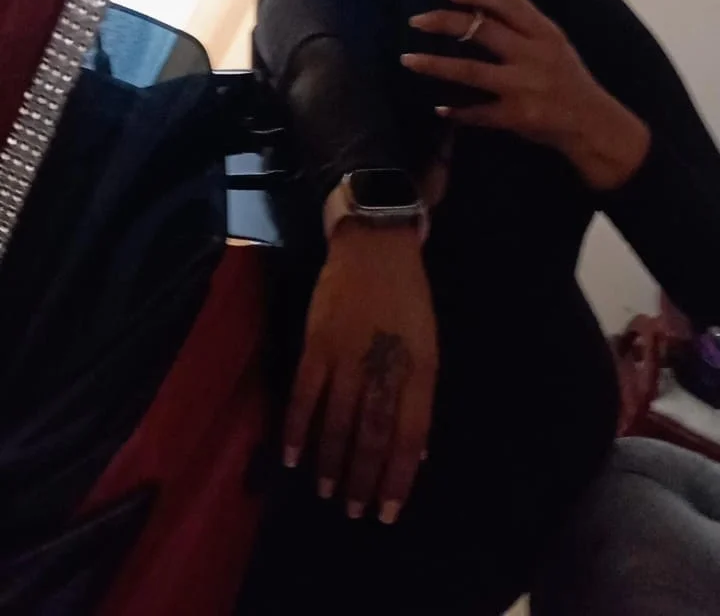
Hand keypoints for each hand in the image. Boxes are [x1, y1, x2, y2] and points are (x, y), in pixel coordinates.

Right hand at [283, 220, 437, 524]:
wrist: (376, 246)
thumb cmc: (409, 299)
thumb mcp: (429, 348)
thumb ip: (420, 399)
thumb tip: (416, 453)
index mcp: (420, 369)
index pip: (410, 437)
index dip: (399, 478)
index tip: (388, 513)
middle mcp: (384, 367)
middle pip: (373, 435)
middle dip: (363, 479)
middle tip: (354, 513)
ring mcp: (347, 355)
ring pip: (338, 422)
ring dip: (331, 462)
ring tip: (327, 493)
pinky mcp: (317, 343)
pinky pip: (304, 394)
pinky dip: (297, 428)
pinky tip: (293, 456)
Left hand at [402, 0, 649, 190]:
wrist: (593, 124)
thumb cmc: (567, 79)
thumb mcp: (553, 43)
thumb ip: (522, 27)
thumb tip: (475, 8)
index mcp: (544, 32)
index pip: (507, 1)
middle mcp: (534, 55)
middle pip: (482, 30)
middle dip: (444, 22)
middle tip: (416, 19)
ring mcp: (524, 87)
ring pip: (470, 71)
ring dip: (435, 65)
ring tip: (408, 60)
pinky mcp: (517, 116)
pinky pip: (478, 112)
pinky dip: (456, 111)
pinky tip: (439, 108)